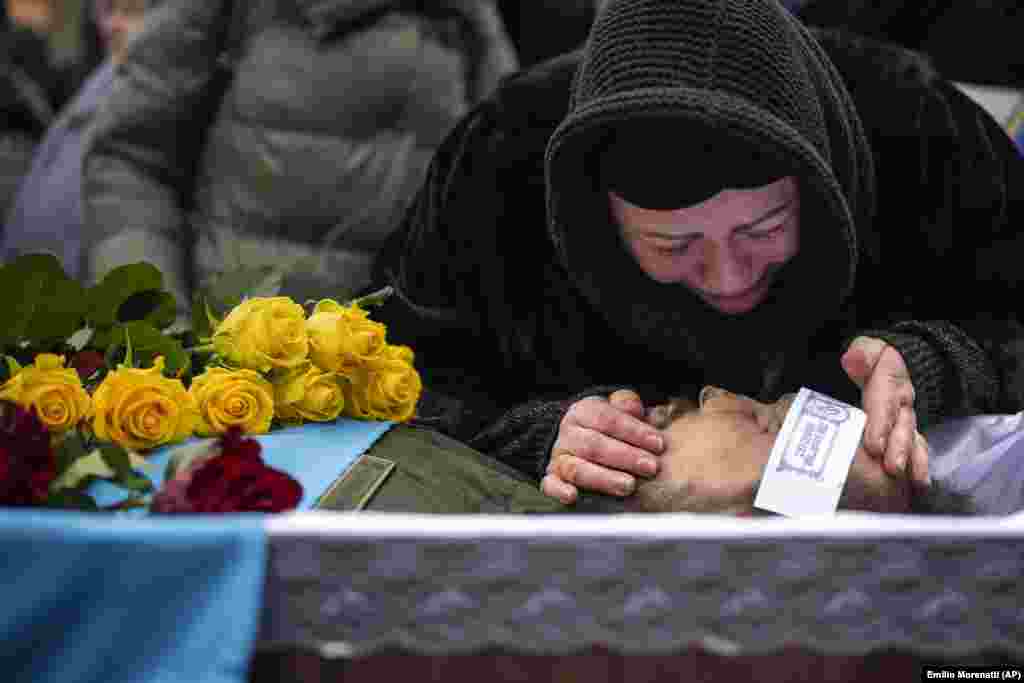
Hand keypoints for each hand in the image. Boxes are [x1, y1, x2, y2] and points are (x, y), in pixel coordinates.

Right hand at [541, 390, 664, 503]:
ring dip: (604, 478)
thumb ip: (628, 405)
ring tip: (629, 486)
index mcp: (583, 411)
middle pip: (593, 445)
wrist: (571, 439)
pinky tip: (573, 497)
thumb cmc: (604, 426)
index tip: (658, 443)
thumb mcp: (615, 409)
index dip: (634, 430)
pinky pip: (551, 484)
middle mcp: (568, 434)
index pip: (607, 418)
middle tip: (651, 467)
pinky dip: (560, 491)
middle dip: (625, 456)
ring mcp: (558, 457)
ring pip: (576, 467)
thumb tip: (641, 409)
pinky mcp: (552, 478)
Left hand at [841, 336, 929, 487]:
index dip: (880, 424)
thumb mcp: (868, 349)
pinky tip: (920, 484)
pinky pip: (916, 449)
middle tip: (892, 468)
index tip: (874, 446)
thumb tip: (854, 360)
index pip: (884, 404)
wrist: (894, 361)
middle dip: (898, 448)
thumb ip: (863, 354)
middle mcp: (903, 403)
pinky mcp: (908, 431)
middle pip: (902, 427)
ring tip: (915, 482)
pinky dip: (920, 466)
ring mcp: (907, 418)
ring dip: (913, 461)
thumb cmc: (873, 359)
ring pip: (913, 440)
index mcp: (890, 383)